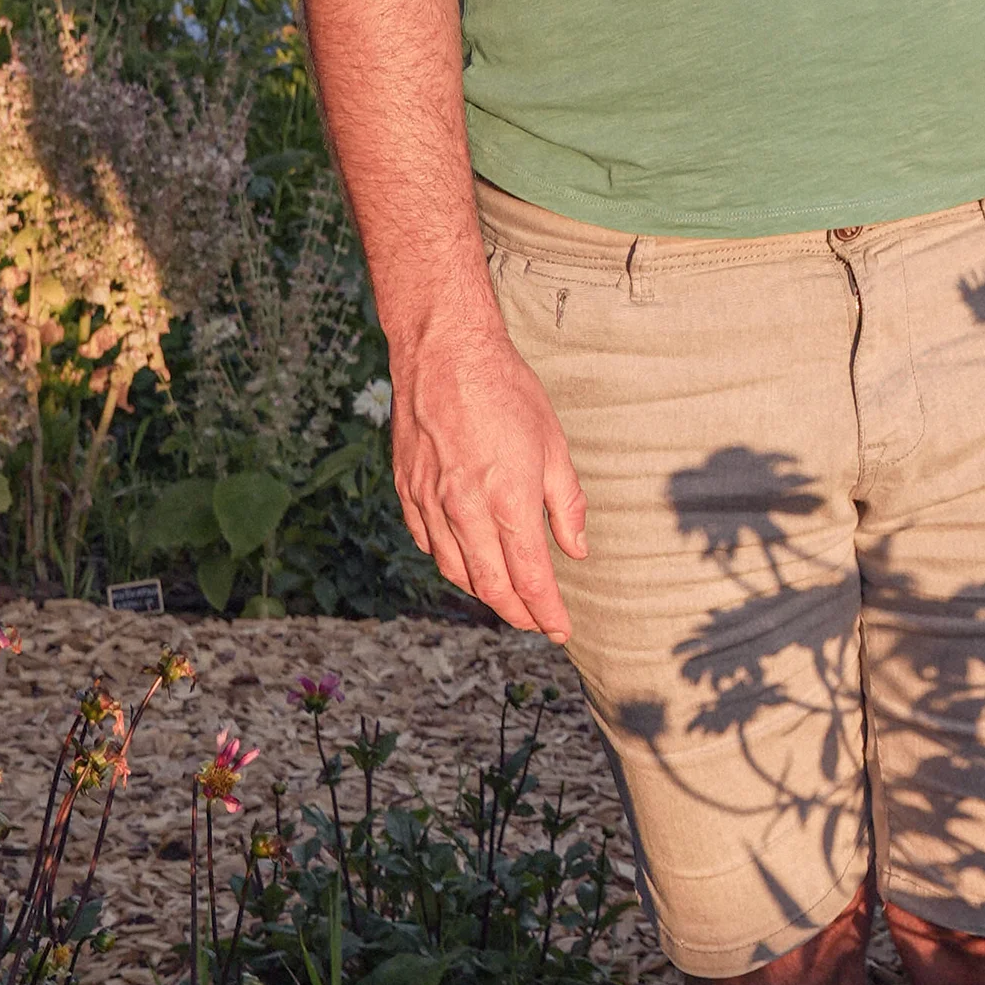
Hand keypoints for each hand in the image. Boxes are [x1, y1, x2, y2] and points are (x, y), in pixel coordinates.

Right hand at [390, 313, 588, 634]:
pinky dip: (450, 562)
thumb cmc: (506, 392)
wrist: (444, 354)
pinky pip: (428, 544)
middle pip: (491, 585)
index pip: (531, 577)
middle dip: (517, 612)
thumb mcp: (554, 445)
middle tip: (537, 622)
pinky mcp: (408, 491)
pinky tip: (466, 562)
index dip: (547, 611)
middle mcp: (466, 510)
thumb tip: (576, 549)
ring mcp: (431, 503)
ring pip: (456, 570)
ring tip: (507, 599)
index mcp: (509, 501)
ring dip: (483, 593)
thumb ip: (567, 504)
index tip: (560, 630)